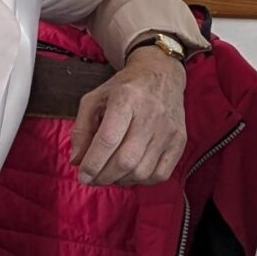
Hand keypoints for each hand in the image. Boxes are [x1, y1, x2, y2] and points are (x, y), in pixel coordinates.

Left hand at [71, 46, 188, 186]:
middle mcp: (150, 114)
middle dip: (104, 176)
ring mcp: (168, 129)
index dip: (93, 163)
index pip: (108, 139)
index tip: (82, 175)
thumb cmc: (124, 88)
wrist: (161, 74)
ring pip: (142, 171)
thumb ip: (82, 128)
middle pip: (126, 160)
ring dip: (121, 180)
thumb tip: (76, 161)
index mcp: (126, 98)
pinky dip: (142, 181)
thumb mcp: (95, 98)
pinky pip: (160, 174)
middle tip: (93, 179)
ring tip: (110, 174)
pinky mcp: (179, 140)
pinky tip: (131, 173)